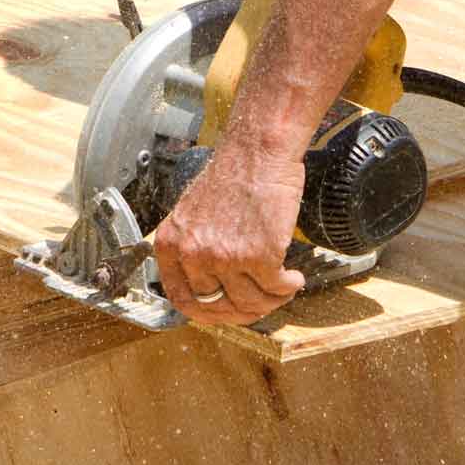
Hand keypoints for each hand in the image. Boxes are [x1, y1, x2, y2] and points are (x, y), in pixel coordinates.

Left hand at [154, 145, 306, 324]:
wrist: (258, 152)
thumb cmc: (234, 175)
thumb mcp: (193, 213)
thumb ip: (194, 247)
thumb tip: (209, 284)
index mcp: (172, 244)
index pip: (181, 299)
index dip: (206, 313)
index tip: (224, 313)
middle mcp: (194, 254)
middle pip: (218, 307)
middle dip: (244, 311)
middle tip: (261, 304)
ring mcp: (225, 257)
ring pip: (250, 302)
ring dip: (272, 300)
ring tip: (283, 287)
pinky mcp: (259, 256)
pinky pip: (276, 289)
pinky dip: (289, 287)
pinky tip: (293, 278)